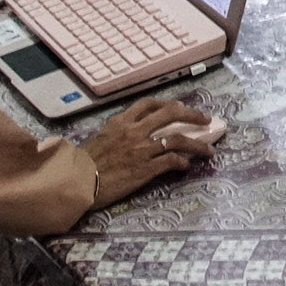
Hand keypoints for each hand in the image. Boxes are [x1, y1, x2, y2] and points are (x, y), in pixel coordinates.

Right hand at [84, 97, 215, 206]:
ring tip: (208, 150)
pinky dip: (182, 162)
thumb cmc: (84, 163)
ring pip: (177, 139)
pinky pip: (171, 161)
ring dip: (196, 143)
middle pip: (170, 114)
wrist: (77, 182)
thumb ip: (118, 131)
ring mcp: (141, 149)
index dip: (167, 103)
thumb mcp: (100, 138)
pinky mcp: (145, 169)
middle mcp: (134, 131)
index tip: (179, 107)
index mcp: (121, 122)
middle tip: (205, 119)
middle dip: (191, 115)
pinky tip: (186, 166)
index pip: (149, 103)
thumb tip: (133, 131)